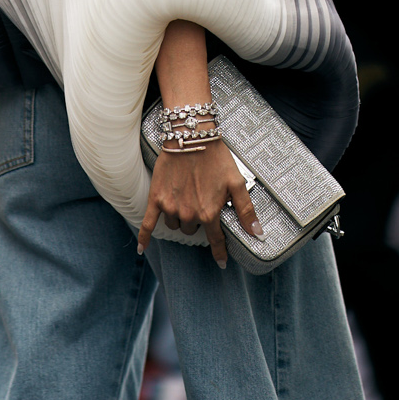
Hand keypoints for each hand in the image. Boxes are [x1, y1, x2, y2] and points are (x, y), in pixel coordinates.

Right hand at [137, 143, 260, 267]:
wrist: (191, 137)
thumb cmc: (216, 158)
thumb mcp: (237, 183)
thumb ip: (246, 211)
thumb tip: (257, 234)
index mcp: (209, 213)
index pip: (216, 240)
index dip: (220, 252)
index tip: (222, 262)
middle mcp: (189, 214)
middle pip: (192, 229)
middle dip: (198, 220)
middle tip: (200, 202)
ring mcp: (171, 207)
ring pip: (175, 224)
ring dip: (180, 218)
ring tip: (185, 199)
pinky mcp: (156, 199)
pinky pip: (148, 223)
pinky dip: (144, 237)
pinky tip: (141, 248)